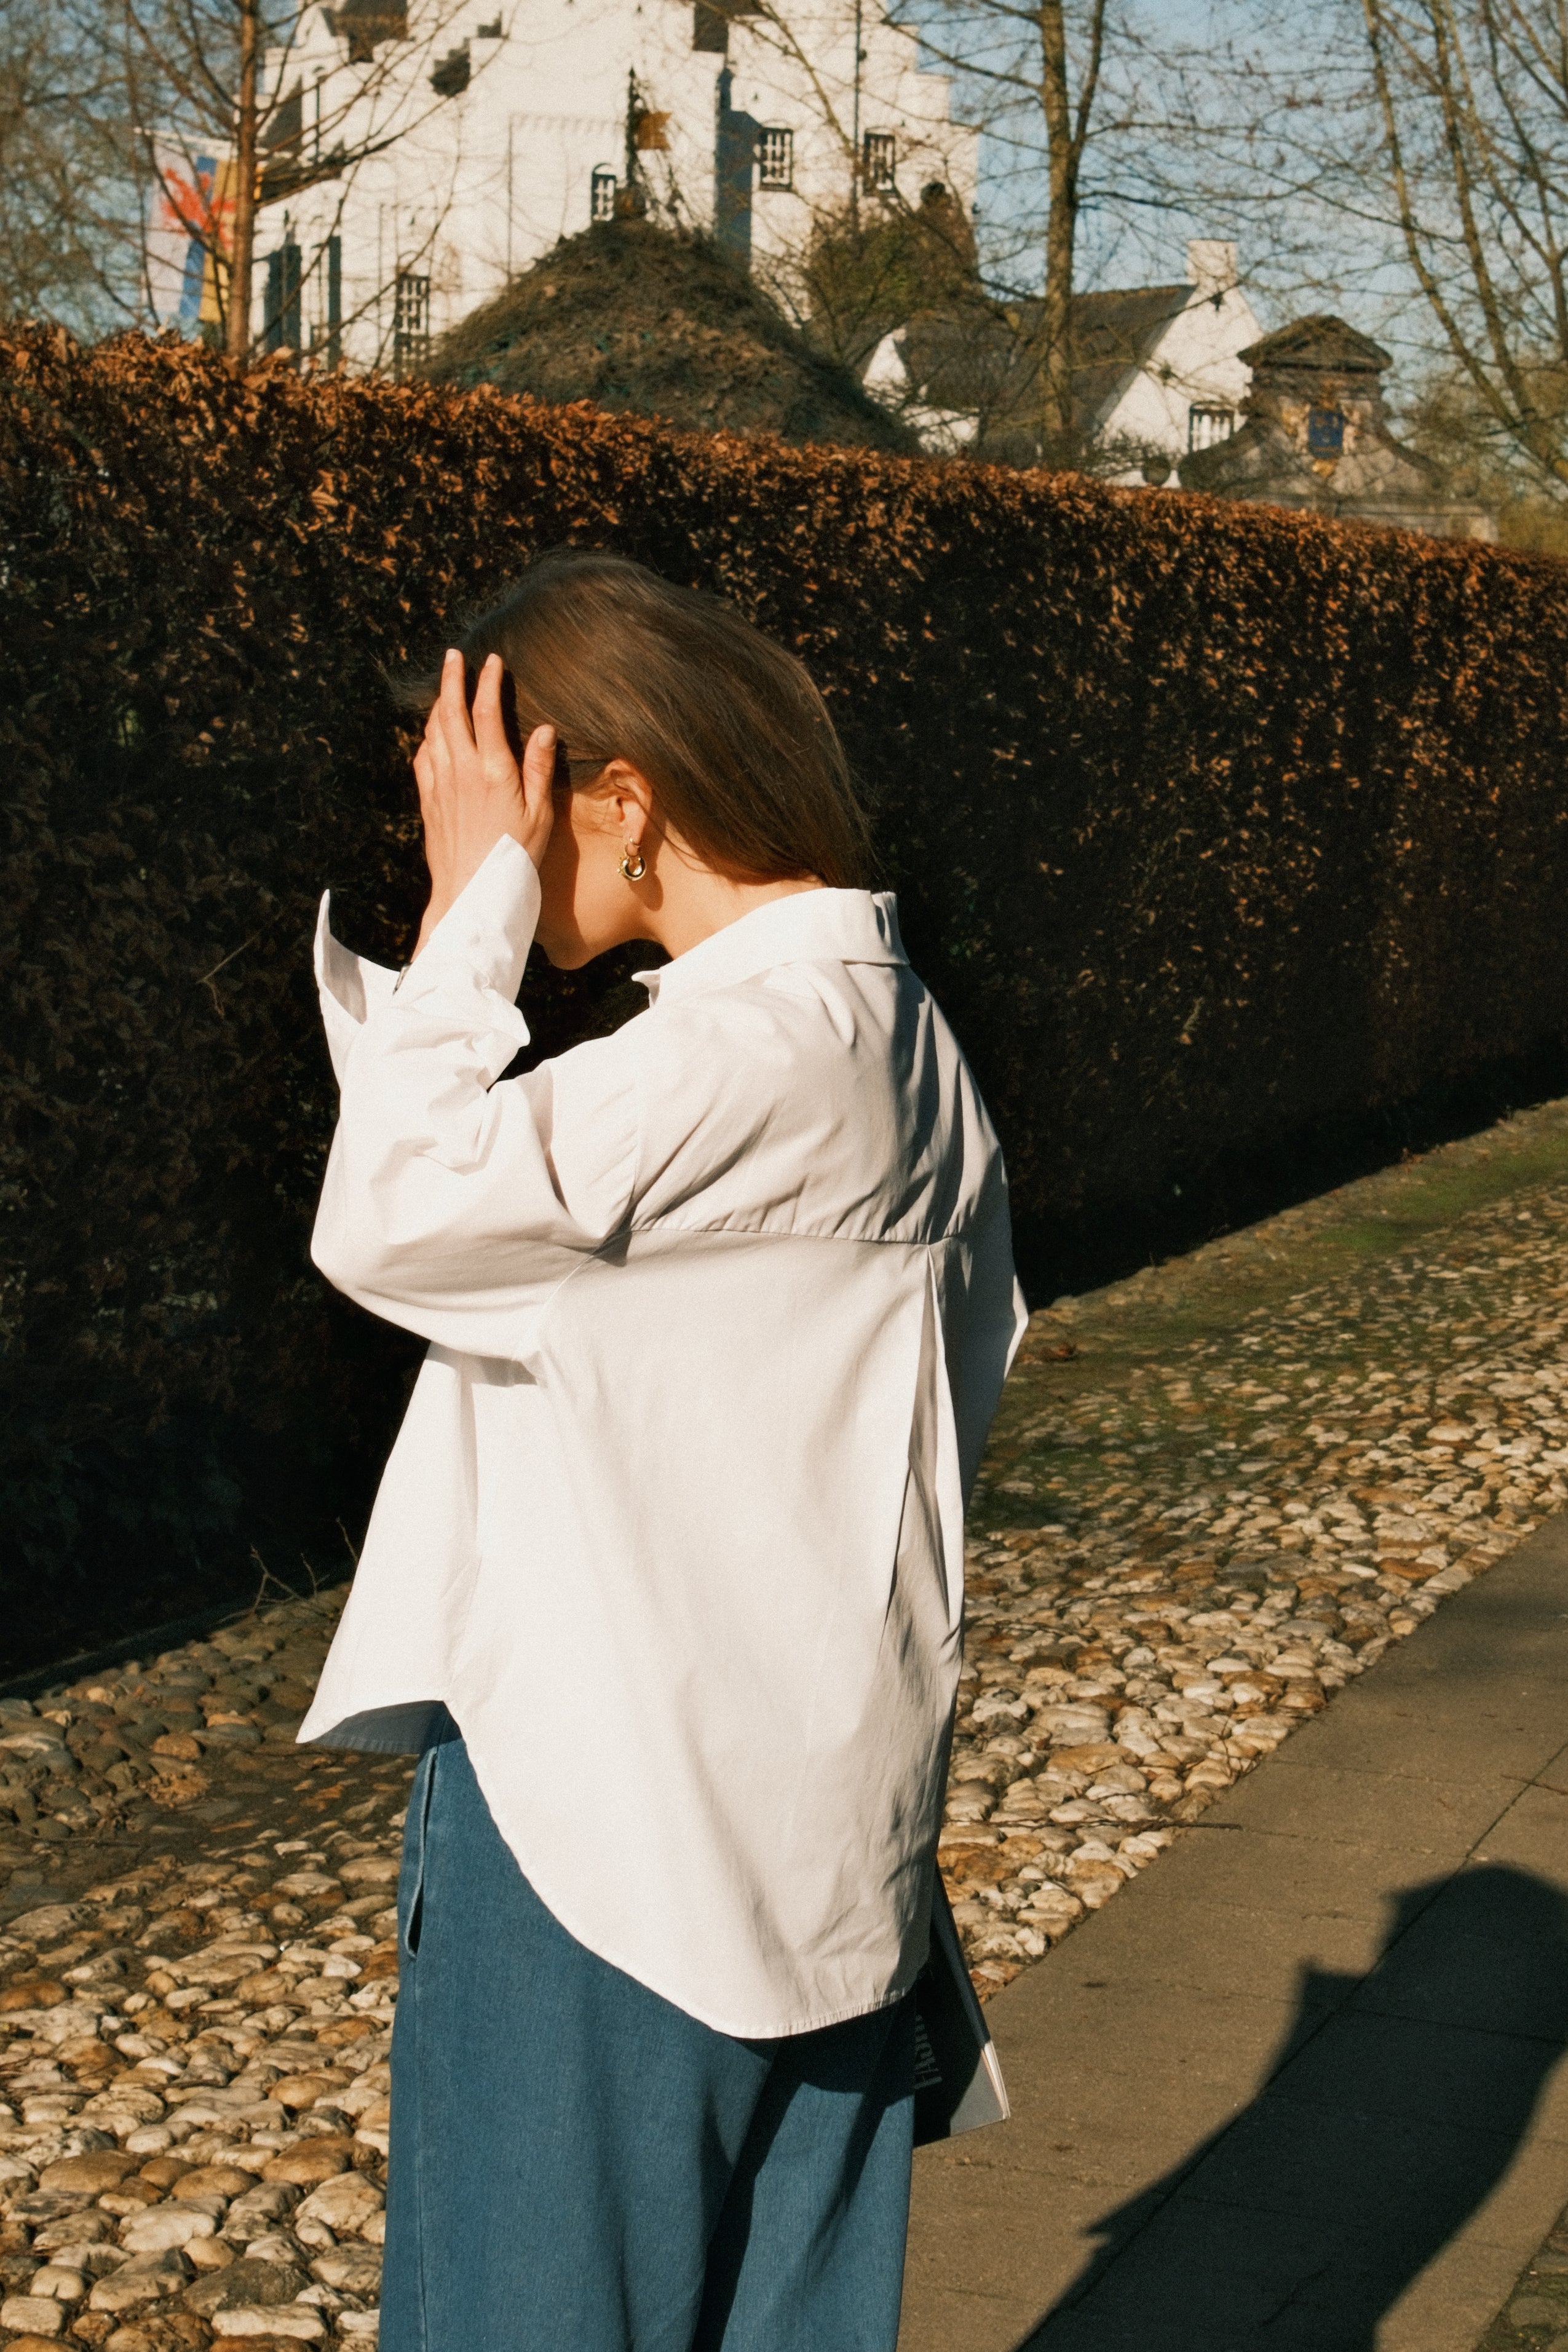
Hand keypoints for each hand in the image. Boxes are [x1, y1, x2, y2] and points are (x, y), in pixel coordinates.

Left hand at [412, 650, 556, 953]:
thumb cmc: (514, 859)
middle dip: (451, 679)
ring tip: (444, 688)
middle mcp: (462, 771)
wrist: (471, 894)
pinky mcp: (428, 802)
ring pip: (433, 731)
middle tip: (454, 656)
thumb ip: (541, 769)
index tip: (491, 661)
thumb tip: (545, 730)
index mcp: (494, 771)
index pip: (487, 713)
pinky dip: (427, 737)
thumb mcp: (540, 815)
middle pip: (450, 712)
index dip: (487, 682)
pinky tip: (432, 734)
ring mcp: (440, 785)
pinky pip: (423, 757)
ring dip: (437, 704)